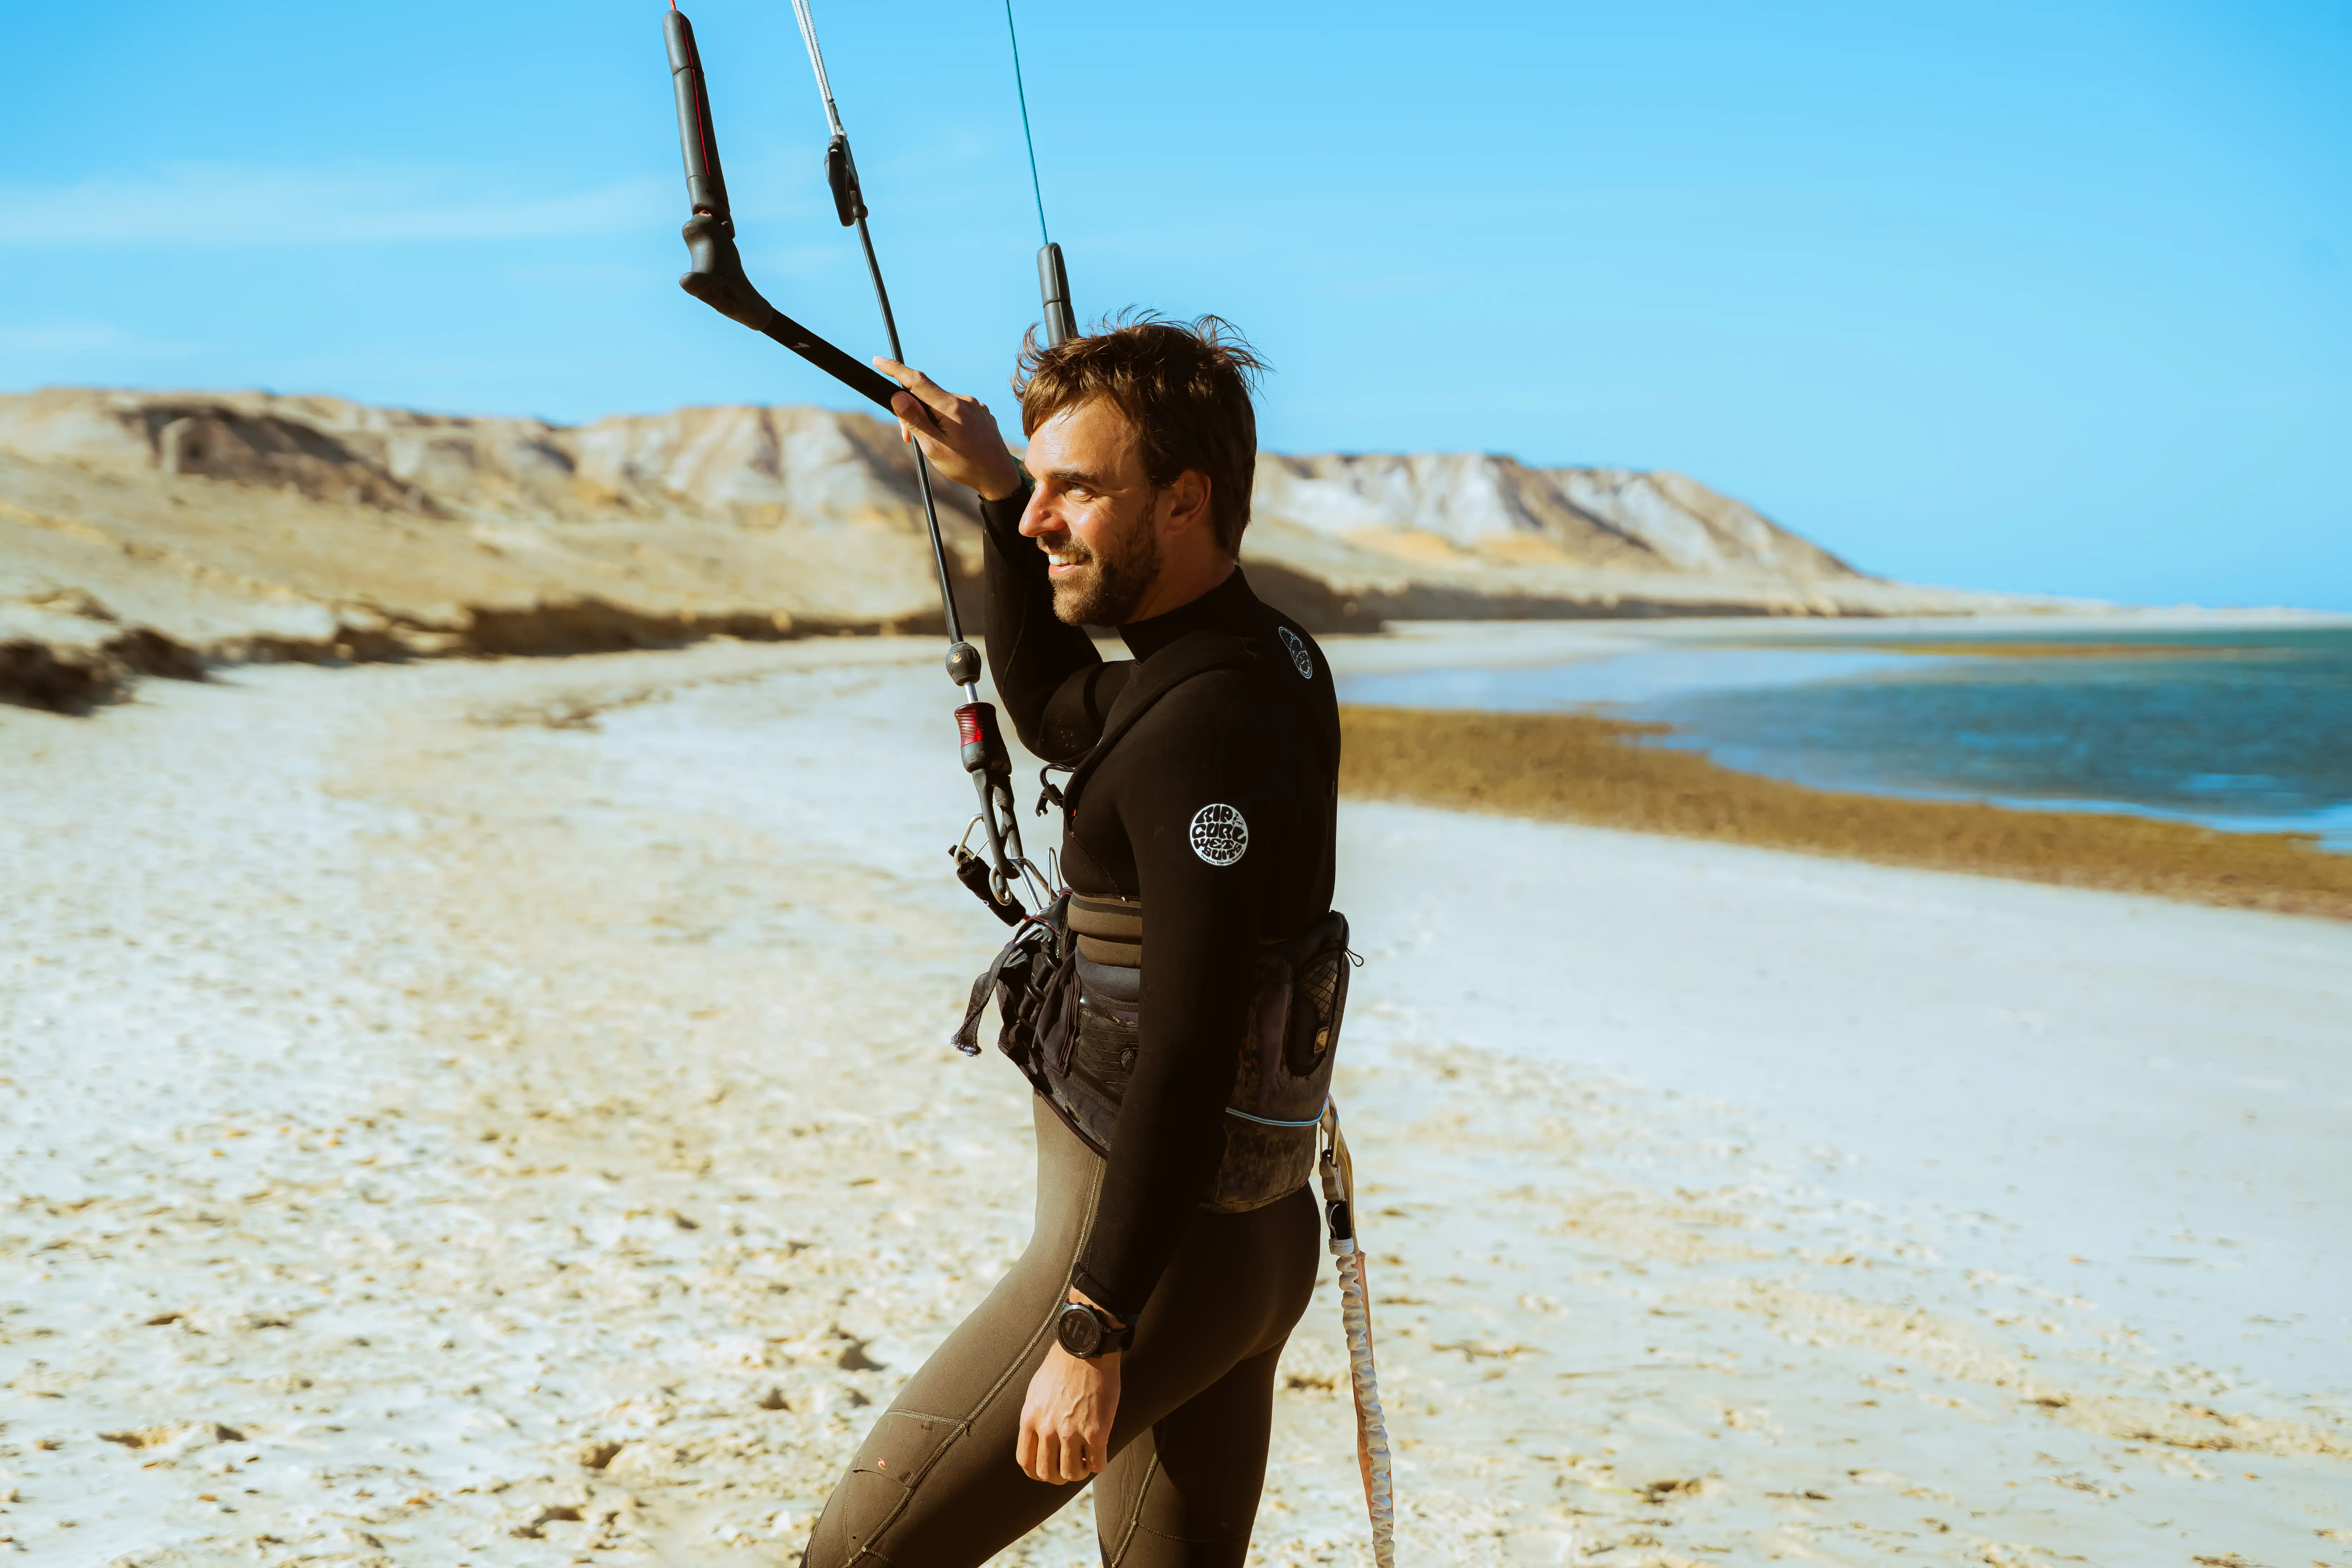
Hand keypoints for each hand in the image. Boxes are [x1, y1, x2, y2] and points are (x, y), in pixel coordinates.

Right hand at [873, 356, 1024, 501]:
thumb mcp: (934, 447)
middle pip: (927, 395)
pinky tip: (950, 440)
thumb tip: (897, 396)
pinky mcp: (980, 413)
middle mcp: (965, 400)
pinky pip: (955, 410)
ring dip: (929, 419)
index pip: (917, 380)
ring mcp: (975, 406)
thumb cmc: (966, 466)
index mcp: (952, 407)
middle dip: (912, 412)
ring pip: (940, 404)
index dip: (895, 369)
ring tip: (934, 444)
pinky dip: (944, 420)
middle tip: (907, 438)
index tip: (877, 360)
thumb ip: (915, 420)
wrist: (1000, 478)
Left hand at [1016, 1340, 1119, 1483]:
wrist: (1086, 1348)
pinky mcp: (1096, 1431)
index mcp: (1030, 1419)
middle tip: (1070, 1467)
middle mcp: (1047, 1429)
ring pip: (1072, 1474)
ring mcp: (1071, 1432)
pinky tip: (1100, 1456)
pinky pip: (1097, 1464)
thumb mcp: (1037, 1391)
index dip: (1038, 1473)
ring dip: (1080, 1473)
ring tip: (1086, 1462)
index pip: (1026, 1462)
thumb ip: (1036, 1416)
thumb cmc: (1062, 1365)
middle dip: (1059, 1476)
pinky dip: (1098, 1465)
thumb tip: (1039, 1435)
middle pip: (1048, 1473)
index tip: (1049, 1469)